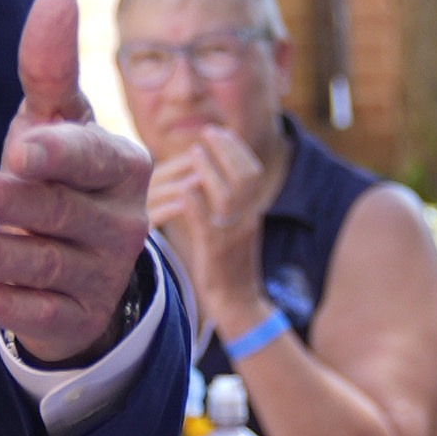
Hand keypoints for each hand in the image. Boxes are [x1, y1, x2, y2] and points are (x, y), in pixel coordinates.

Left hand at [0, 0, 154, 365]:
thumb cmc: (58, 171)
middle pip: (57, 208)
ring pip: (45, 263)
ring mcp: (102, 274)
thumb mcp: (56, 121)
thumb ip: (50, 67)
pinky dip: (0, 303)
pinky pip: (38, 313)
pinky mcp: (76, 318)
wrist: (81, 265)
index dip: (57, 154)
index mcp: (121, 166)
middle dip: (4, 199)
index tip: (20, 148)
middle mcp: (121, 222)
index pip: (90, 157)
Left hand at [143, 125, 269, 335]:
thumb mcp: (232, 228)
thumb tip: (205, 175)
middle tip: (207, 133)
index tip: (218, 131)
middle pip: (246, 176)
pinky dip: (196, 204)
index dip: (236, 148)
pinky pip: (208, 223)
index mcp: (252, 213)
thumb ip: (224, 203)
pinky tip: (184, 189)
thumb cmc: (228, 264)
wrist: (237, 303)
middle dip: (227, 149)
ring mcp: (233, 236)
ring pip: (228, 196)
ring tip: (194, 152)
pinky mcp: (216, 252)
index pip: (252, 171)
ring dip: (210, 170)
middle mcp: (247, 220)